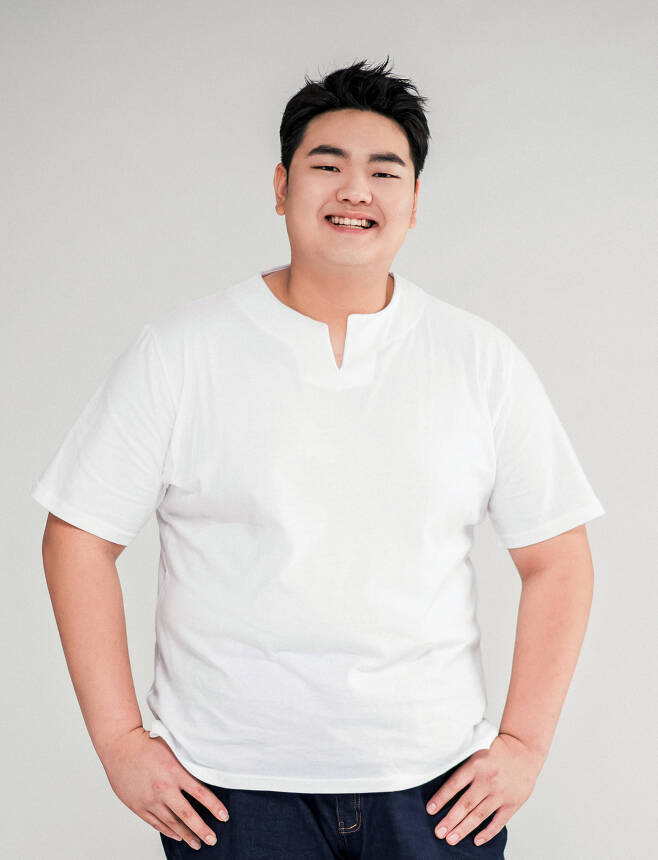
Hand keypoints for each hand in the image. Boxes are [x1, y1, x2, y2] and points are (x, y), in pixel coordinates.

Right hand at [98, 726, 228, 849]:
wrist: (120, 747)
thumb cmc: (146, 744)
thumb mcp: (172, 748)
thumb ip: (186, 762)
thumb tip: (205, 770)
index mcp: (174, 772)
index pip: (201, 793)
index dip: (214, 807)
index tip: (224, 817)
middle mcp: (163, 789)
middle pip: (187, 815)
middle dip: (202, 829)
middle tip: (212, 840)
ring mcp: (150, 800)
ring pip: (172, 823)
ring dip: (186, 835)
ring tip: (197, 843)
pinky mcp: (138, 806)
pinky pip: (156, 823)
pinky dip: (168, 831)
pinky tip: (177, 836)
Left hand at [425, 733, 544, 846]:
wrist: (524, 750)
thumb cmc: (496, 753)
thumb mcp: (477, 754)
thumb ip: (465, 771)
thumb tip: (445, 790)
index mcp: (476, 765)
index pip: (454, 785)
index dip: (441, 798)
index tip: (430, 810)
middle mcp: (487, 780)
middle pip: (465, 804)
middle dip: (450, 820)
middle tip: (439, 832)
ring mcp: (500, 793)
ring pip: (478, 815)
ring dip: (463, 829)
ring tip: (451, 839)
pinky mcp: (512, 803)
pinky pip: (498, 822)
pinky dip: (487, 833)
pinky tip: (476, 840)